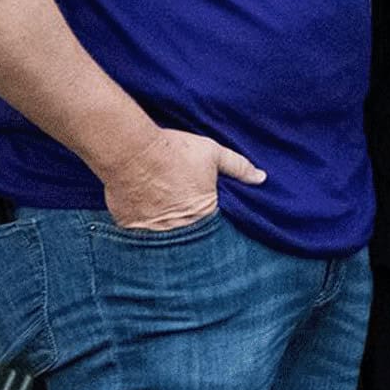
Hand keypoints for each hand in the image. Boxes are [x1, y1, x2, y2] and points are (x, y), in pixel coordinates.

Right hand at [97, 127, 263, 230]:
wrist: (132, 152)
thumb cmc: (174, 152)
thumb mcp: (213, 154)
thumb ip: (238, 167)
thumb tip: (261, 177)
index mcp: (203, 213)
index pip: (213, 229)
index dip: (212, 222)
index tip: (206, 213)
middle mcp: (178, 228)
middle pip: (187, 236)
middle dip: (188, 229)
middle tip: (181, 211)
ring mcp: (151, 231)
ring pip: (162, 238)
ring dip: (164, 230)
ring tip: (162, 213)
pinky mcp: (128, 227)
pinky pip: (138, 234)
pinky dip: (142, 226)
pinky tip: (143, 212)